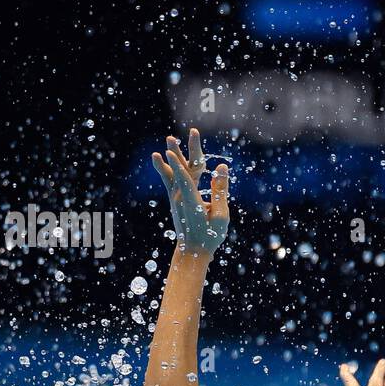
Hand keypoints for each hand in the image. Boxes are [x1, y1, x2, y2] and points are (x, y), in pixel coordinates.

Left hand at [151, 128, 229, 255]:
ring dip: (172, 156)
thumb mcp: (220, 215)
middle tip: (180, 135)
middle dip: (183, 151)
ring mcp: (177, 198)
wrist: (193, 250)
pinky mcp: (176, 199)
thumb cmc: (209, 235)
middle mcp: (180, 197)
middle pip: (182, 169)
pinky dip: (168, 168)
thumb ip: (220, 190)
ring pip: (174, 172)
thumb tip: (221, 167)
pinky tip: (163, 158)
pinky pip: (171, 180)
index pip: (184, 178)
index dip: (178, 164)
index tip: (171, 151)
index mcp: (191, 201)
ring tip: (168, 140)